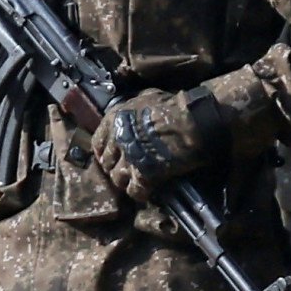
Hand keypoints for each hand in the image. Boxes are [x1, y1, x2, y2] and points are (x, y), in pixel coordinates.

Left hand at [92, 87, 227, 199]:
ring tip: (136, 181)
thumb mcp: (145, 98)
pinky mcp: (144, 175)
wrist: (192, 120)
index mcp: (114, 120)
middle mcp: (117, 140)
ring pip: (117, 179)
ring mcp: (129, 159)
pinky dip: (140, 193)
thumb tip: (132, 113)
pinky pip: (135, 191)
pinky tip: (147, 191)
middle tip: (126, 170)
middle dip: (115, 167)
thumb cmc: (173, 105)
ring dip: (126, 181)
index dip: (105, 152)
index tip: (112, 156)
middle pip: (107, 163)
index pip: (97, 143)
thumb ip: (132, 109)